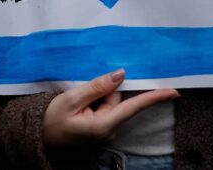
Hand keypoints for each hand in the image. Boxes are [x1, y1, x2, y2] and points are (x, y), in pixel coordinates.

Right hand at [42, 69, 178, 146]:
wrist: (38, 137)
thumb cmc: (52, 119)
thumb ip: (98, 86)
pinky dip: (96, 100)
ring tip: (77, 99)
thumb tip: (121, 74)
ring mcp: (105, 128)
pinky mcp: (100, 125)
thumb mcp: (72, 99)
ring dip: (98, 95)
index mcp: (104, 125)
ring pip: (110, 100)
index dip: (154, 97)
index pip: (133, 107)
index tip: (174, 91)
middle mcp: (109, 128)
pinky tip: (81, 102)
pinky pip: (104, 105)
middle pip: (118, 99)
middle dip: (105, 90)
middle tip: (82, 93)